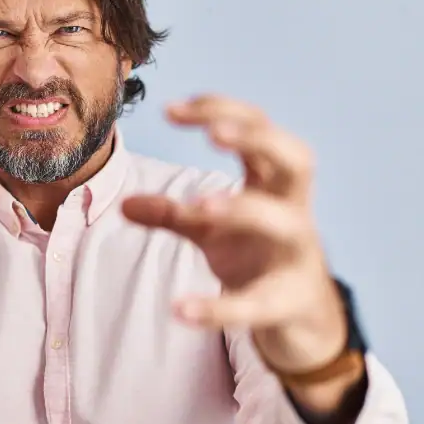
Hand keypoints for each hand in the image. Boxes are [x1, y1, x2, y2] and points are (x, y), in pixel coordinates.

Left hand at [121, 94, 345, 374]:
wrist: (299, 314)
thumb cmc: (257, 255)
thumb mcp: (211, 230)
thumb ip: (172, 213)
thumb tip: (125, 205)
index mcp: (274, 184)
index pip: (259, 129)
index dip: (221, 111)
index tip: (170, 109)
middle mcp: (293, 210)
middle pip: (295, 159)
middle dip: (259, 139)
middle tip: (214, 133)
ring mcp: (297, 255)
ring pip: (285, 224)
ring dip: (244, 209)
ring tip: (199, 206)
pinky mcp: (288, 303)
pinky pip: (256, 304)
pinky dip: (219, 308)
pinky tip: (180, 310)